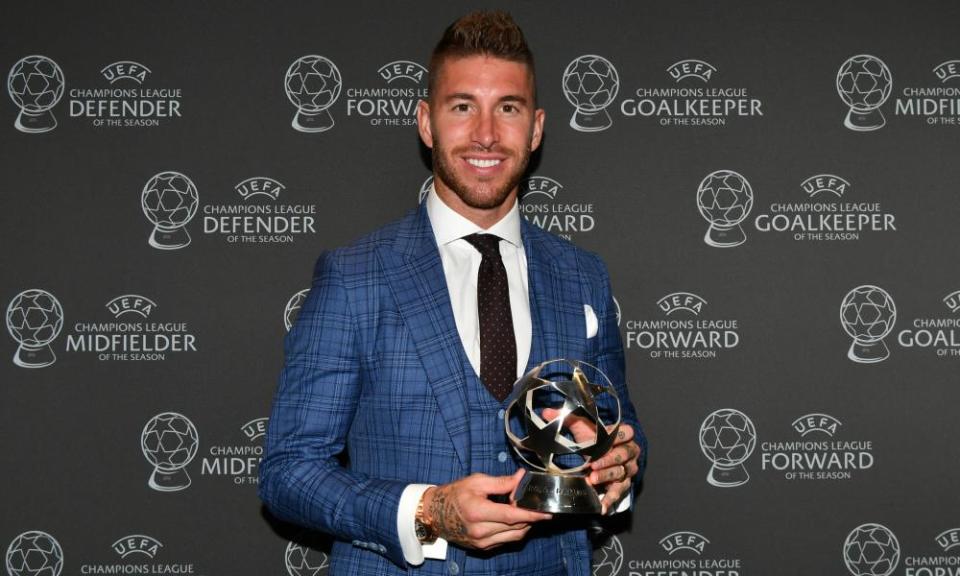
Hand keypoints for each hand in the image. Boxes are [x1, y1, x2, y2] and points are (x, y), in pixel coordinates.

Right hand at [422, 469, 551, 549]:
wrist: (435, 514)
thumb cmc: (454, 494)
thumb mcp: (476, 482)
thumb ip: (501, 482)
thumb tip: (521, 478)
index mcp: (477, 512)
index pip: (511, 516)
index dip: (531, 514)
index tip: (546, 512)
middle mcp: (480, 531)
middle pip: (515, 527)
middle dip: (529, 516)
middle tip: (534, 504)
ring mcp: (481, 542)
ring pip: (513, 536)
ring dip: (524, 525)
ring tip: (525, 511)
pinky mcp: (482, 548)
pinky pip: (505, 541)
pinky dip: (513, 531)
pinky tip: (513, 519)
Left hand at [541, 408, 641, 513]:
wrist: (598, 458)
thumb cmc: (591, 440)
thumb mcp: (580, 427)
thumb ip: (566, 418)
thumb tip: (546, 413)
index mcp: (622, 435)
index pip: (627, 432)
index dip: (617, 437)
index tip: (602, 441)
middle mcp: (629, 452)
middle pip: (624, 454)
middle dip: (608, 460)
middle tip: (592, 465)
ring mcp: (628, 469)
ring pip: (621, 472)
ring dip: (607, 476)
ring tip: (592, 480)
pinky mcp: (623, 484)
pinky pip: (620, 492)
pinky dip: (611, 499)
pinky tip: (602, 506)